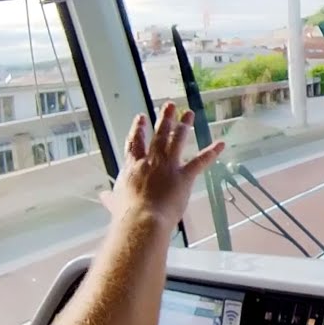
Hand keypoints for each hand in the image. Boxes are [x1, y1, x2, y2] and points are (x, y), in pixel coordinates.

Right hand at [109, 103, 224, 226]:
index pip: (135, 143)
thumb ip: (111, 198)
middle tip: (170, 105)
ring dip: (184, 126)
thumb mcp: (115, 203)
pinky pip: (200, 162)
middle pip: (158, 135)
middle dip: (165, 118)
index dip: (138, 129)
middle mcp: (151, 161)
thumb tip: (103, 197)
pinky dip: (211, 153)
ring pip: (177, 140)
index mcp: (133, 166)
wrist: (142, 218)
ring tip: (189, 113)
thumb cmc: (126, 214)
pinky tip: (220, 144)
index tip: (141, 118)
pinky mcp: (184, 176)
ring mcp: (168, 166)